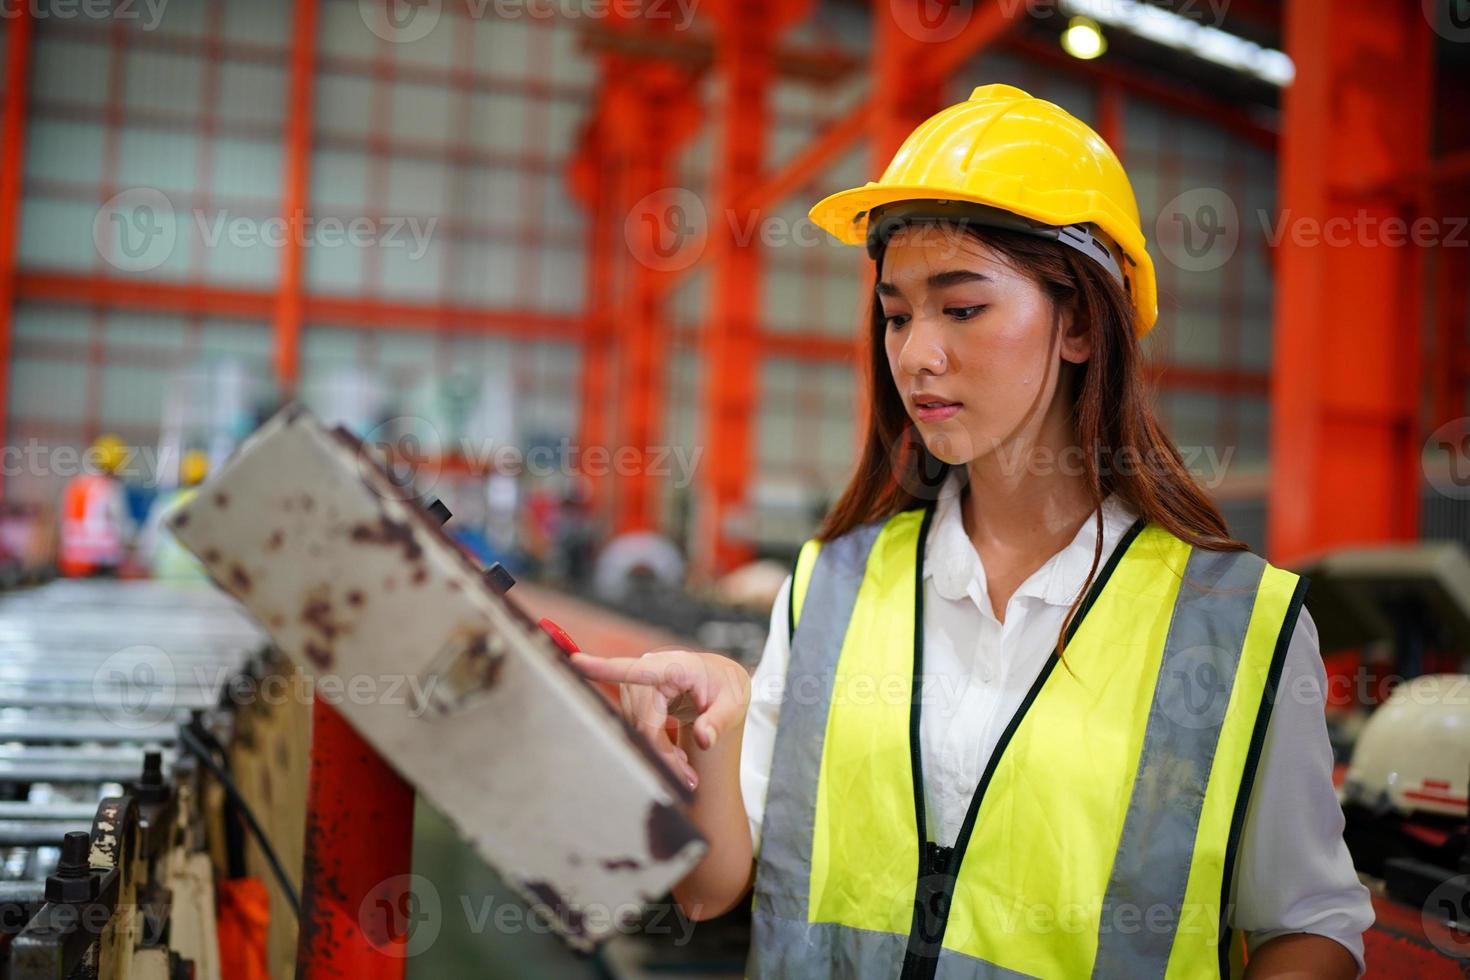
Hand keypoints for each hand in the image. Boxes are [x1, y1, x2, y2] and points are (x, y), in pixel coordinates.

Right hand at [569, 649, 749, 790]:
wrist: (719, 680)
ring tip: (686, 768)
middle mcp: (650, 670)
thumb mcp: (734, 702)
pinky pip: (636, 729)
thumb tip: (703, 739)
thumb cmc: (726, 687)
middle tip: (689, 780)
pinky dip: (653, 747)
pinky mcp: (632, 696)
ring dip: (659, 753)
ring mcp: (637, 683)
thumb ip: (720, 721)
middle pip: (644, 722)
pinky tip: (675, 757)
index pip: (636, 671)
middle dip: (663, 754)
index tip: (575, 662)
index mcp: (674, 665)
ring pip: (638, 730)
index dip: (604, 668)